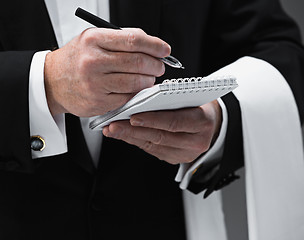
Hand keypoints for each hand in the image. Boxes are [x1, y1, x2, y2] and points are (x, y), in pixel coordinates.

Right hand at [44, 28, 170, 116]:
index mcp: (93, 40)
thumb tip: (151, 44)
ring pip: (135, 83)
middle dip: (155, 65)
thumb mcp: (92, 39)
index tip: (165, 50)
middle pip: (138, 62)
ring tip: (148, 78)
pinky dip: (136, 94)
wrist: (52, 81)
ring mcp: (95, 84)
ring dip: (148, 81)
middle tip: (159, 66)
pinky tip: (135, 89)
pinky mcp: (97, 102)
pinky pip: (127, 98)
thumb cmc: (76, 59)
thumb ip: (120, 39)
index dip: (155, 45)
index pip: (133, 40)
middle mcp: (93, 61)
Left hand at [102, 100, 221, 163]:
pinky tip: (124, 135)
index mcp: (202, 122)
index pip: (174, 122)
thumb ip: (169, 98)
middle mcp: (195, 141)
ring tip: (113, 129)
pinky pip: (153, 151)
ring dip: (130, 137)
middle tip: (114, 125)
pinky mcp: (176, 159)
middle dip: (133, 131)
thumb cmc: (199, 106)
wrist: (213, 125)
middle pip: (160, 137)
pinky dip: (136, 142)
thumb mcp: (190, 97)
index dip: (152, 120)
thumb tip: (140, 98)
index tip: (132, 116)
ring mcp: (186, 153)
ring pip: (153, 146)